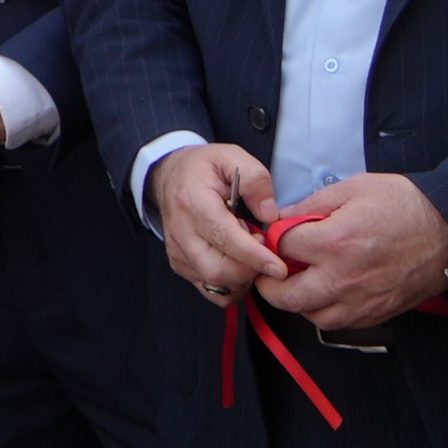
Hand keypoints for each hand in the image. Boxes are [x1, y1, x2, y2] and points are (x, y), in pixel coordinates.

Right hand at [152, 142, 288, 302]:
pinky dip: (232, 285)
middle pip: (218, 270)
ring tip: (251, 255)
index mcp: (194, 203)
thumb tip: (270, 215)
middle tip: (264, 250)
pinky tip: (238, 264)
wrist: (168, 175)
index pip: (225, 238)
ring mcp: (178, 252)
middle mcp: (181, 232)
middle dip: (250, 270)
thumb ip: (256, 180)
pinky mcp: (180, 265)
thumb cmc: (203, 167)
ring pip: (215, 284)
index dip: (254, 256)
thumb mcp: (232, 156)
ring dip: (243, 278)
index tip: (278, 266)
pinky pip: (211, 290)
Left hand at [256, 170, 447, 333]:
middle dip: (269, 285)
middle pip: (288, 296)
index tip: (270, 238)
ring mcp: (362, 300)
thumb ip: (312, 205)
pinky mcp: (377, 313)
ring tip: (298, 281)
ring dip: (297, 301)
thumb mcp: (354, 188)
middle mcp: (345, 277)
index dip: (269, 241)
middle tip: (269, 271)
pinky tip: (325, 292)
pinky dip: (324, 311)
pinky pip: (339, 323)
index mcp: (336, 241)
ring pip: (311, 316)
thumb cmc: (406, 206)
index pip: (281, 249)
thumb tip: (281, 219)